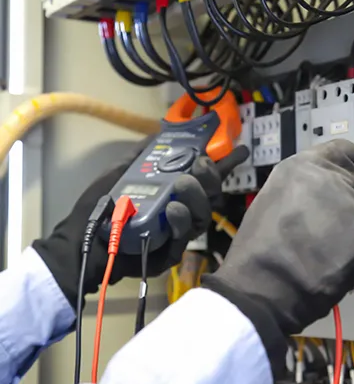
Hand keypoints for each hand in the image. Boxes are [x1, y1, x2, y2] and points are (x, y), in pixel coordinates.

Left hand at [32, 138, 247, 307]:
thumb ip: (144, 154)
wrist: (81, 238)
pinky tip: (172, 209)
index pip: (206, 177)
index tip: (242, 150)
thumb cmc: (102, 203)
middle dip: (211, 178)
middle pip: (211, 195)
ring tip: (183, 184)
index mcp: (175, 191)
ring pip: (202, 216)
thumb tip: (162, 131)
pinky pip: (182, 237)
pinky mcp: (167, 252)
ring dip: (197, 197)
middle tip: (201, 165)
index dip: (226, 164)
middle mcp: (182, 210)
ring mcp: (176, 232)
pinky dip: (180, 221)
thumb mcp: (122, 170)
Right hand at [203, 139, 353, 372]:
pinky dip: (351, 259)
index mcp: (304, 166)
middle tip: (319, 234)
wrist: (263, 286)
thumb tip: (326, 196)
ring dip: (347, 238)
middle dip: (346, 210)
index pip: (346, 152)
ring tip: (314, 254)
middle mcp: (333, 180)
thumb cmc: (259, 249)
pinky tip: (327, 266)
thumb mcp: (273, 199)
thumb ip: (304, 189)